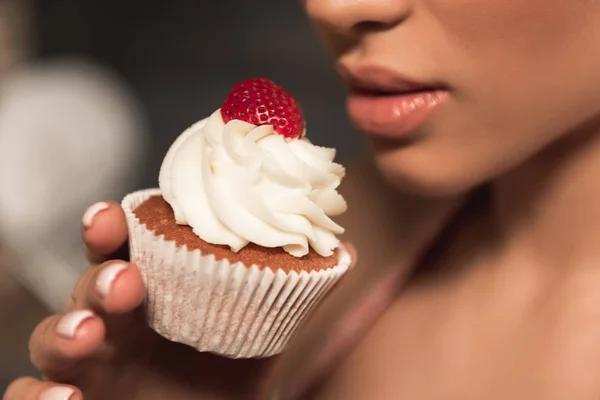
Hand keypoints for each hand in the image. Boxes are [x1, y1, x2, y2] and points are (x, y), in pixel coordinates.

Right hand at [4, 201, 276, 399]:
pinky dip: (38, 394)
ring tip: (88, 334)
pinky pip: (32, 395)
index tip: (113, 214)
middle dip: (99, 278)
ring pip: (52, 337)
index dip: (112, 227)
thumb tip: (347, 252)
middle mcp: (116, 317)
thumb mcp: (266, 327)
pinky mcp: (78, 398)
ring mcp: (91, 363)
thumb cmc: (234, 362)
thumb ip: (298, 289)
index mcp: (155, 286)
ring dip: (63, 330)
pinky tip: (64, 397)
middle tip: (126, 282)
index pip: (124, 246)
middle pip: (87, 285)